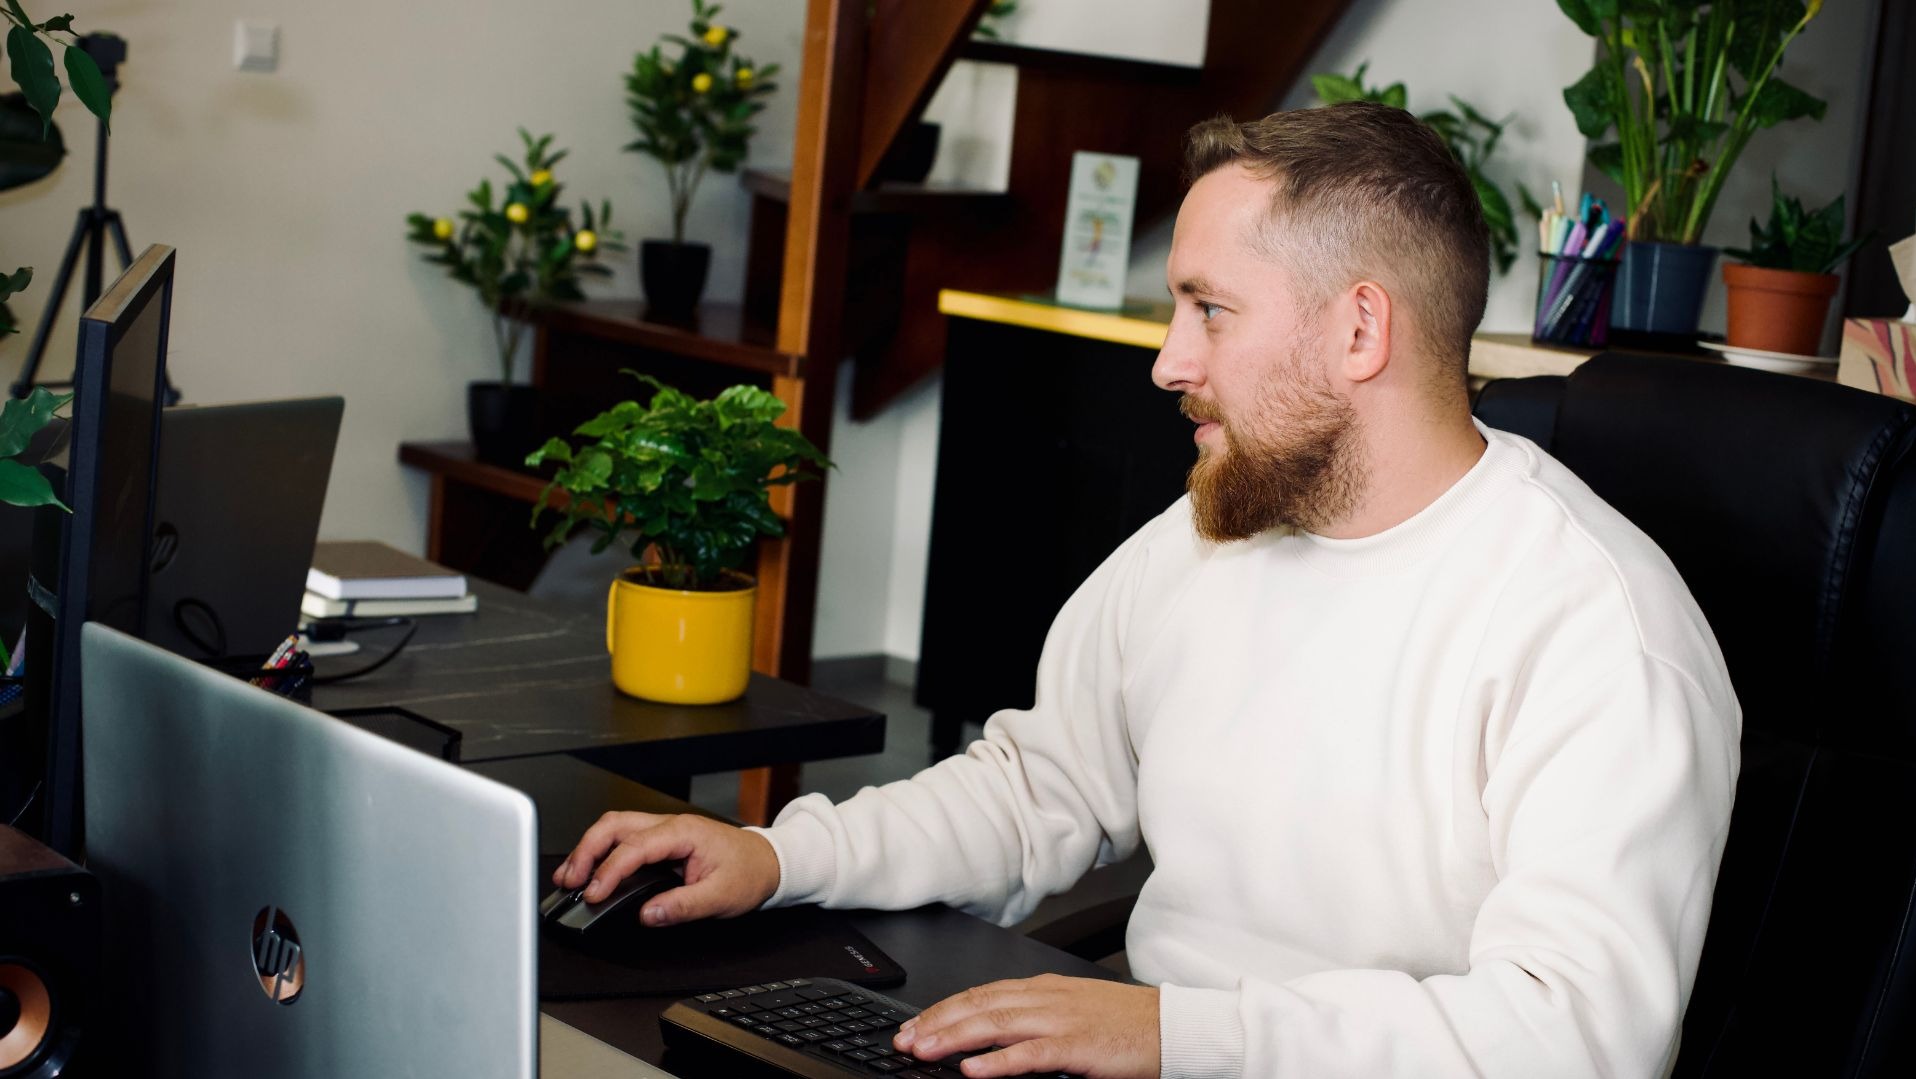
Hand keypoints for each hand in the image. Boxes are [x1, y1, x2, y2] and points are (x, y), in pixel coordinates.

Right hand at [552, 812, 779, 926]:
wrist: (768, 862)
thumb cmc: (749, 873)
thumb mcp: (721, 897)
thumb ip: (682, 906)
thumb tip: (647, 914)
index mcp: (684, 833)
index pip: (636, 847)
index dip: (609, 871)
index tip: (594, 894)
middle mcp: (670, 825)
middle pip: (615, 826)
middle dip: (586, 851)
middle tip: (569, 881)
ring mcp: (664, 830)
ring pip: (614, 827)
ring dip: (588, 849)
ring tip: (569, 877)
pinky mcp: (661, 840)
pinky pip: (623, 838)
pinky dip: (600, 852)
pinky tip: (589, 871)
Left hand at [892, 974, 1159, 1078]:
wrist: (1172, 1026)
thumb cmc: (1125, 1023)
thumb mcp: (1072, 1011)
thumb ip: (1033, 1017)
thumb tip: (991, 1032)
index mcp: (1043, 989)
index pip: (980, 994)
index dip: (943, 1009)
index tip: (914, 1024)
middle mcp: (1045, 998)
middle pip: (978, 1005)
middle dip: (936, 1022)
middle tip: (905, 1040)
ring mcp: (1061, 1020)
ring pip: (995, 1024)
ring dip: (954, 1038)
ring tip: (924, 1051)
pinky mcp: (1078, 1047)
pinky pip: (1030, 1053)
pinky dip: (998, 1061)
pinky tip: (973, 1070)